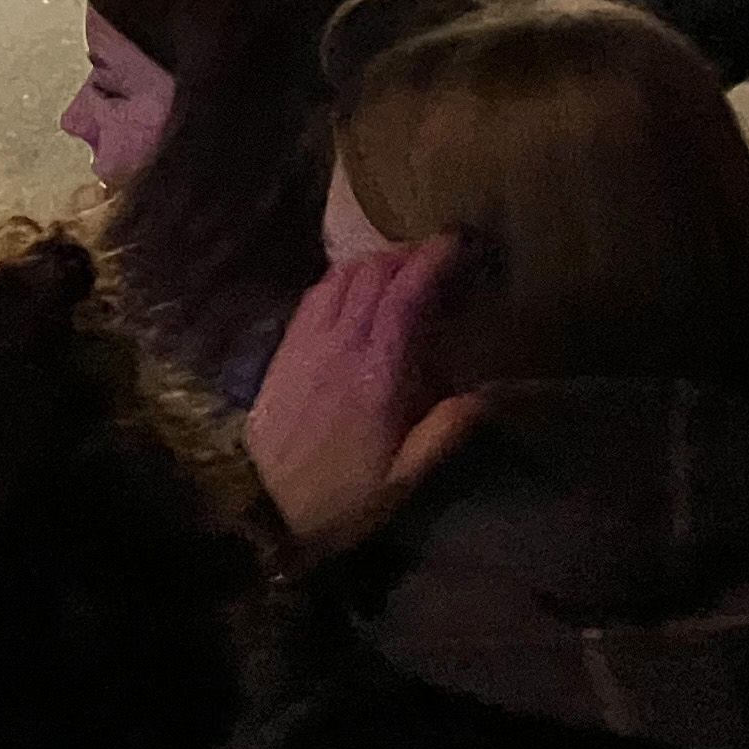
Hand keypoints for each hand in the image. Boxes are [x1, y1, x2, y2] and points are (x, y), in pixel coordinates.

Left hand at [247, 234, 480, 554]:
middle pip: (378, 270)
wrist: (258, 506)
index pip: (408, 291)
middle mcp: (343, 341)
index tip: (462, 242)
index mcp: (379, 370)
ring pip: (346, 272)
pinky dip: (345, 275)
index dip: (436, 258)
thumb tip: (490, 393)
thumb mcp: (403, 480)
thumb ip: (446, 431)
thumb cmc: (339, 497)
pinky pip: (318, 290)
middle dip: (412, 253)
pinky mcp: (287, 344)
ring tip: (403, 271)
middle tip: (441, 260)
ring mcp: (310, 338)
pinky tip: (358, 290)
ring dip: (379, 261)